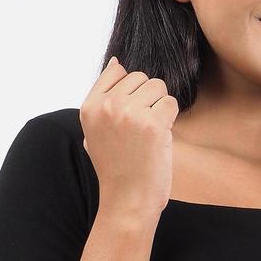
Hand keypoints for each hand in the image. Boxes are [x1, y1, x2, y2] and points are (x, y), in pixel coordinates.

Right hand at [80, 56, 178, 218]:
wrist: (128, 199)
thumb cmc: (117, 166)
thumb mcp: (96, 131)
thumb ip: (103, 97)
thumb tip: (115, 62)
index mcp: (89, 107)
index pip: (115, 70)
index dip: (130, 90)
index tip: (129, 114)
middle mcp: (106, 106)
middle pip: (140, 77)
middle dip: (147, 98)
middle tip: (141, 128)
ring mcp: (128, 113)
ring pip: (158, 87)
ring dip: (160, 107)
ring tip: (149, 132)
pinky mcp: (152, 123)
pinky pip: (171, 103)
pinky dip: (170, 119)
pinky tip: (159, 137)